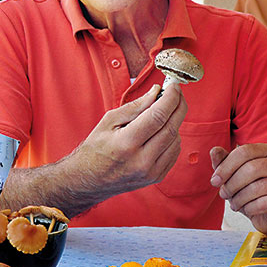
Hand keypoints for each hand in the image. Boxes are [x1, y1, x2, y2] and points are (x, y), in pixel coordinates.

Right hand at [65, 82, 186, 206]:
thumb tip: (156, 92)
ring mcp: (151, 172)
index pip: (158, 115)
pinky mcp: (157, 178)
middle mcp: (142, 160)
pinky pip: (175, 152)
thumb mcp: (108, 122)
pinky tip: (162, 130)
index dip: (170, 97)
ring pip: (176, 139)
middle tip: (176, 92)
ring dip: (175, 121)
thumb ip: (135, 107)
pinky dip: (173, 137)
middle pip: (172, 127)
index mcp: (126, 143)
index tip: (173, 85)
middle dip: (178, 105)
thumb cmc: (95, 149)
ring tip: (163, 112)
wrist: (88, 180)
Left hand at [210, 144, 266, 234]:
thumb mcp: (234, 174)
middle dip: (232, 184)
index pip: (245, 151)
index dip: (226, 166)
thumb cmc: (250, 190)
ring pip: (258, 187)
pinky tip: (247, 209)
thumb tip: (214, 151)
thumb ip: (224, 162)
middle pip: (252, 168)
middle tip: (223, 194)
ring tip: (234, 203)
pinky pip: (264, 203)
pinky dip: (249, 208)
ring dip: (239, 198)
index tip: (215, 180)